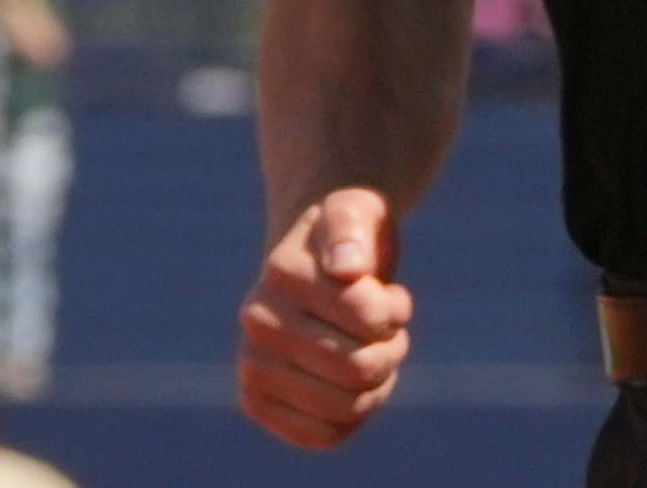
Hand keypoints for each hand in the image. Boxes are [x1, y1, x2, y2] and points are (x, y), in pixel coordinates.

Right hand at [240, 188, 413, 448]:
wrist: (312, 263)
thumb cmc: (349, 238)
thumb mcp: (358, 212)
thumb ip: (353, 227)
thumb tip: (347, 269)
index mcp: (282, 272)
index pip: (369, 317)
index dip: (394, 310)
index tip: (384, 293)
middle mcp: (257, 321)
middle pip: (360, 368)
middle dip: (392, 348)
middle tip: (386, 330)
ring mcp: (252, 364)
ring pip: (347, 407)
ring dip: (379, 383)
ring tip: (372, 352)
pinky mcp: (257, 400)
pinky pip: (324, 435)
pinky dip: (355, 415)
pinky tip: (354, 387)